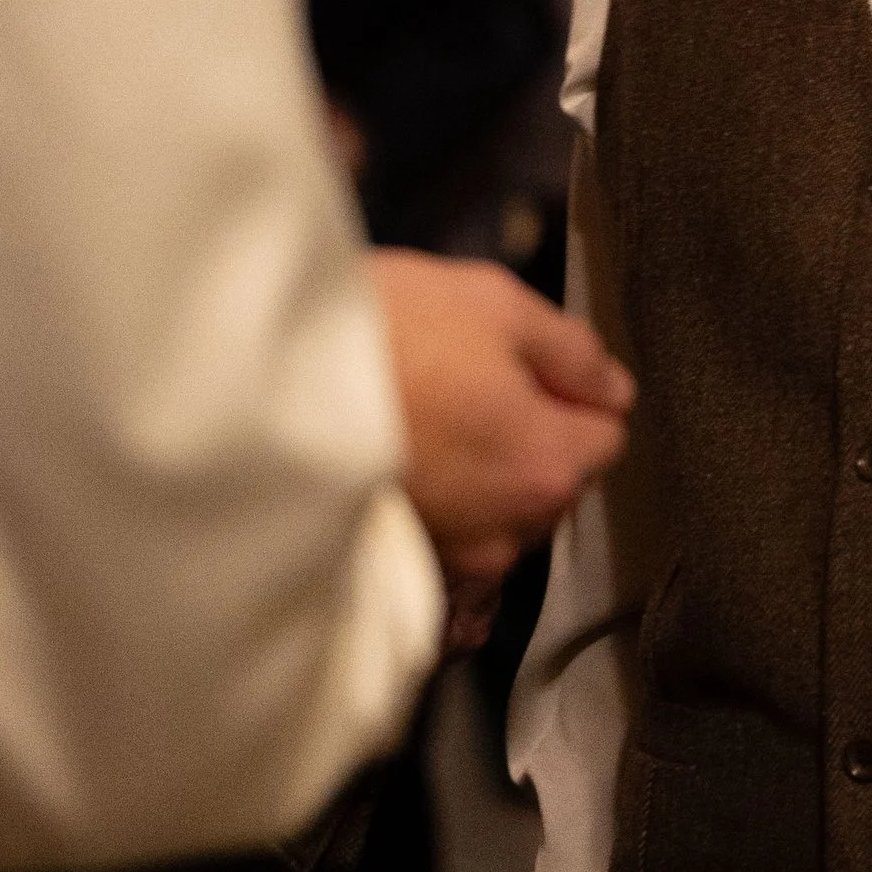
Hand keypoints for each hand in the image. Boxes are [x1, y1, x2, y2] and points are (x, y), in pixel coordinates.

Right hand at [368, 251, 630, 595]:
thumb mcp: (495, 305)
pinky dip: (439, 506)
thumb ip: (572, 352)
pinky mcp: (400, 567)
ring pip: (500, 512)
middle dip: (530, 437)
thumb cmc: (386, 334)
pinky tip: (402, 462)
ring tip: (421, 419)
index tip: (521, 361)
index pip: (605, 436)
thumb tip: (613, 389)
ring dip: (482, 475)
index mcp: (548, 464)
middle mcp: (510, 529)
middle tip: (463, 382)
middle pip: (553, 479)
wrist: (257, 386)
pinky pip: (449, 539)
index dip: (570, 391)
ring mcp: (452, 557)